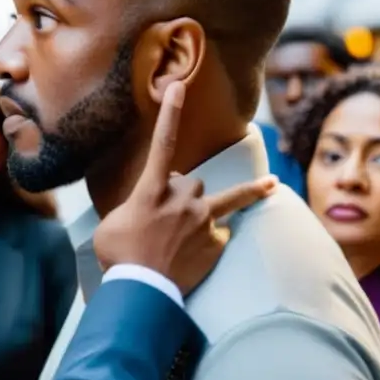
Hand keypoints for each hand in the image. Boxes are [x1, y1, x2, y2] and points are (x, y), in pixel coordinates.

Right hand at [94, 82, 277, 296]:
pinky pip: (221, 232)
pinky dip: (213, 239)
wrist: (143, 292)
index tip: (179, 87)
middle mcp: (180, 199)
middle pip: (190, 181)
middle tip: (169, 217)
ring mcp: (202, 220)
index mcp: (150, 191)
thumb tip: (141, 212)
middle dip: (182, 194)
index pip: (163, 144)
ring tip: (268, 186)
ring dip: (218, 204)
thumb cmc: (119, 258)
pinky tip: (200, 254)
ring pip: (217, 201)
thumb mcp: (111, 226)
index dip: (171, 113)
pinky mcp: (217, 241)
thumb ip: (129, 209)